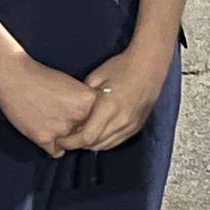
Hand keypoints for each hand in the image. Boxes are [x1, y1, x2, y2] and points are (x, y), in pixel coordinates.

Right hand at [0, 55, 98, 158]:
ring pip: (72, 143)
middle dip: (79, 130)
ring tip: (56, 127)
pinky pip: (56, 151)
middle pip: (86, 131)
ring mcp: (61, 129)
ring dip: (66, 139)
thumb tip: (92, 119)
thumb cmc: (42, 78)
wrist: (15, 78)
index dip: (91, 119)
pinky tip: (49, 135)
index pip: (99, 118)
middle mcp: (78, 116)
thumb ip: (83, 103)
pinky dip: (53, 146)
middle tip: (68, 124)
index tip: (85, 119)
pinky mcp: (44, 138)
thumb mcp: (72, 86)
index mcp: (88, 100)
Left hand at [54, 43, 172, 152]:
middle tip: (68, 137)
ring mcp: (131, 125)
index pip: (86, 137)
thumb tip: (73, 112)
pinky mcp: (137, 126)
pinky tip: (98, 133)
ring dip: (92, 143)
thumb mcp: (96, 77)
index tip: (60, 139)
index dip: (70, 142)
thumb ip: (83, 98)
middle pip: (95, 144)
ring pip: (106, 145)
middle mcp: (121, 121)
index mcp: (108, 108)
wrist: (150, 64)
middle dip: (79, 144)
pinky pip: (117, 141)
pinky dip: (105, 140)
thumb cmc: (122, 67)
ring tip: (82, 135)